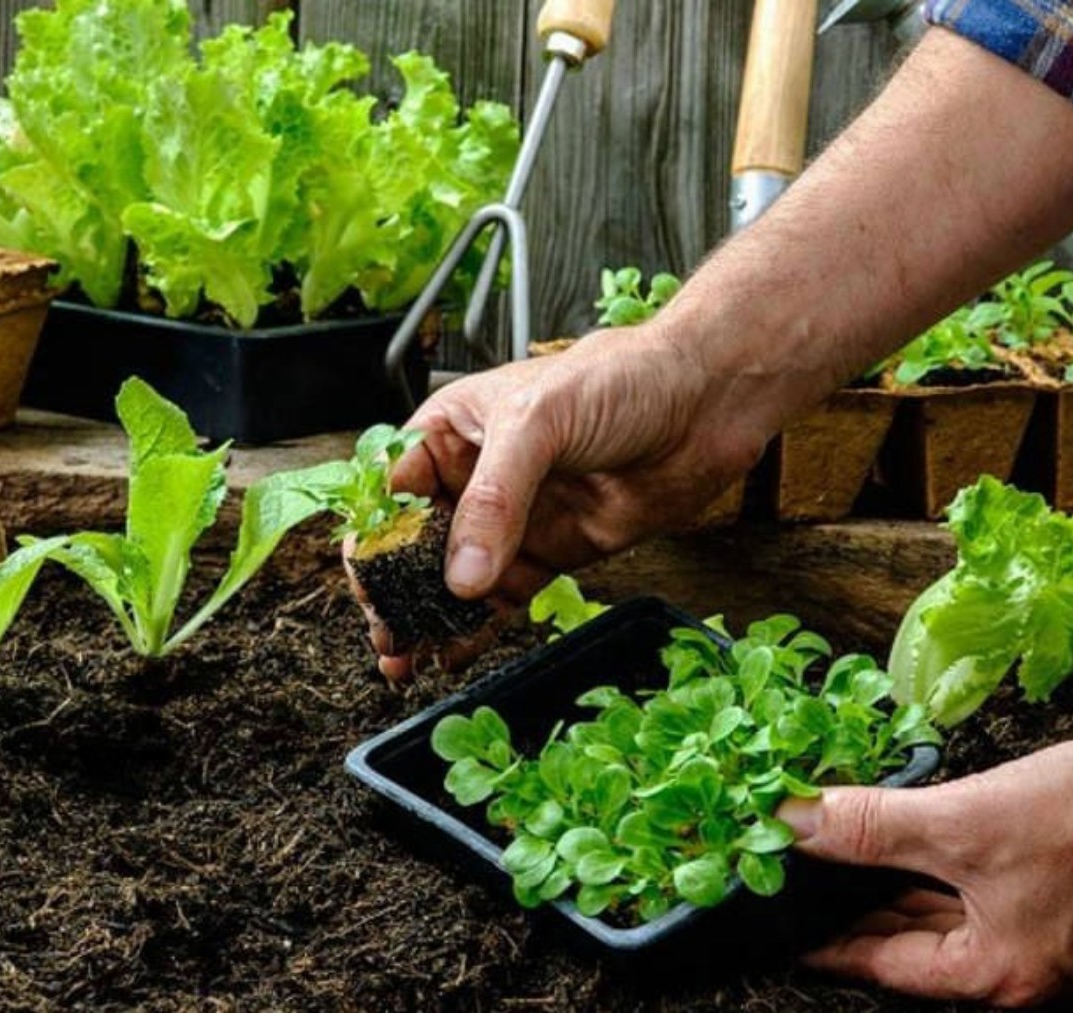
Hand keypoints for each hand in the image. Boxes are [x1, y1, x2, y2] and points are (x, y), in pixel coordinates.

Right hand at [362, 326, 768, 675]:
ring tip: (404, 657)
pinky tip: (452, 654)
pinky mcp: (552, 553)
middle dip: (394, 590)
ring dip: (428, 618)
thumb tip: (461, 574)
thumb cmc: (622, 379)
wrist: (705, 403)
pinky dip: (476, 629)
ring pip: (454, 579)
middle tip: (385, 633)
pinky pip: (502, 599)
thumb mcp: (540, 422)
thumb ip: (495, 499)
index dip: (373, 536)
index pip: (391, 488)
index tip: (367, 582)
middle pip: (416, 544)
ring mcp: (515, 519)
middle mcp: (476, 477)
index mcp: (453, 429)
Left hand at [776, 730, 1072, 1005]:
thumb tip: (793, 825)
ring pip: (948, 924)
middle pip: (914, 950)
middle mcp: (1025, 983)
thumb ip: (869, 828)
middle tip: (797, 881)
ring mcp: (1050, 953)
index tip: (776, 925)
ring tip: (840, 859)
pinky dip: (941, 878)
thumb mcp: (961, 821)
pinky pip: (981, 905)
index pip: (883, 967)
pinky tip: (909, 846)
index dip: (825, 941)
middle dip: (856, 911)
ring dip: (896, 891)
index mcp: (998, 982)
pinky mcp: (1066, 916)